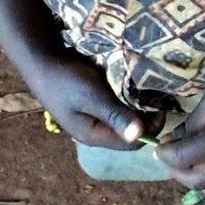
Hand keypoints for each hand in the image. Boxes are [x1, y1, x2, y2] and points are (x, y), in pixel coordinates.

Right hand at [23, 52, 161, 150]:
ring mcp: (96, 118)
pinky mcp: (96, 105)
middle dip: (146, 118)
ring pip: (126, 119)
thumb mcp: (91, 96)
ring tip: (150, 90)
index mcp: (95, 136)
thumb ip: (115, 115)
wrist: (43, 60)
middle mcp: (97, 131)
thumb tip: (139, 135)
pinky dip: (129, 99)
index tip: (161, 107)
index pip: (132, 144)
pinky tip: (135, 86)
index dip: (150, 129)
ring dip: (139, 108)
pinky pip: (119, 107)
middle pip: (131, 132)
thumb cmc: (65, 80)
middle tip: (158, 95)